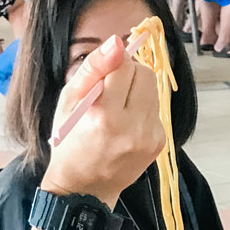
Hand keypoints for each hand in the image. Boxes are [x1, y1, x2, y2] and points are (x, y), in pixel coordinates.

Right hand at [41, 35, 164, 205]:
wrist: (85, 187)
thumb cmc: (70, 141)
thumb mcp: (69, 100)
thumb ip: (93, 69)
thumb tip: (117, 41)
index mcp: (105, 116)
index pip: (125, 65)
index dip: (114, 62)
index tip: (103, 71)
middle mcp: (133, 128)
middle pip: (145, 74)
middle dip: (129, 73)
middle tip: (110, 88)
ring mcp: (150, 137)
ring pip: (154, 89)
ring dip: (137, 88)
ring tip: (117, 105)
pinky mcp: (160, 143)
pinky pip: (157, 109)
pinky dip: (143, 108)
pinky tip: (127, 121)